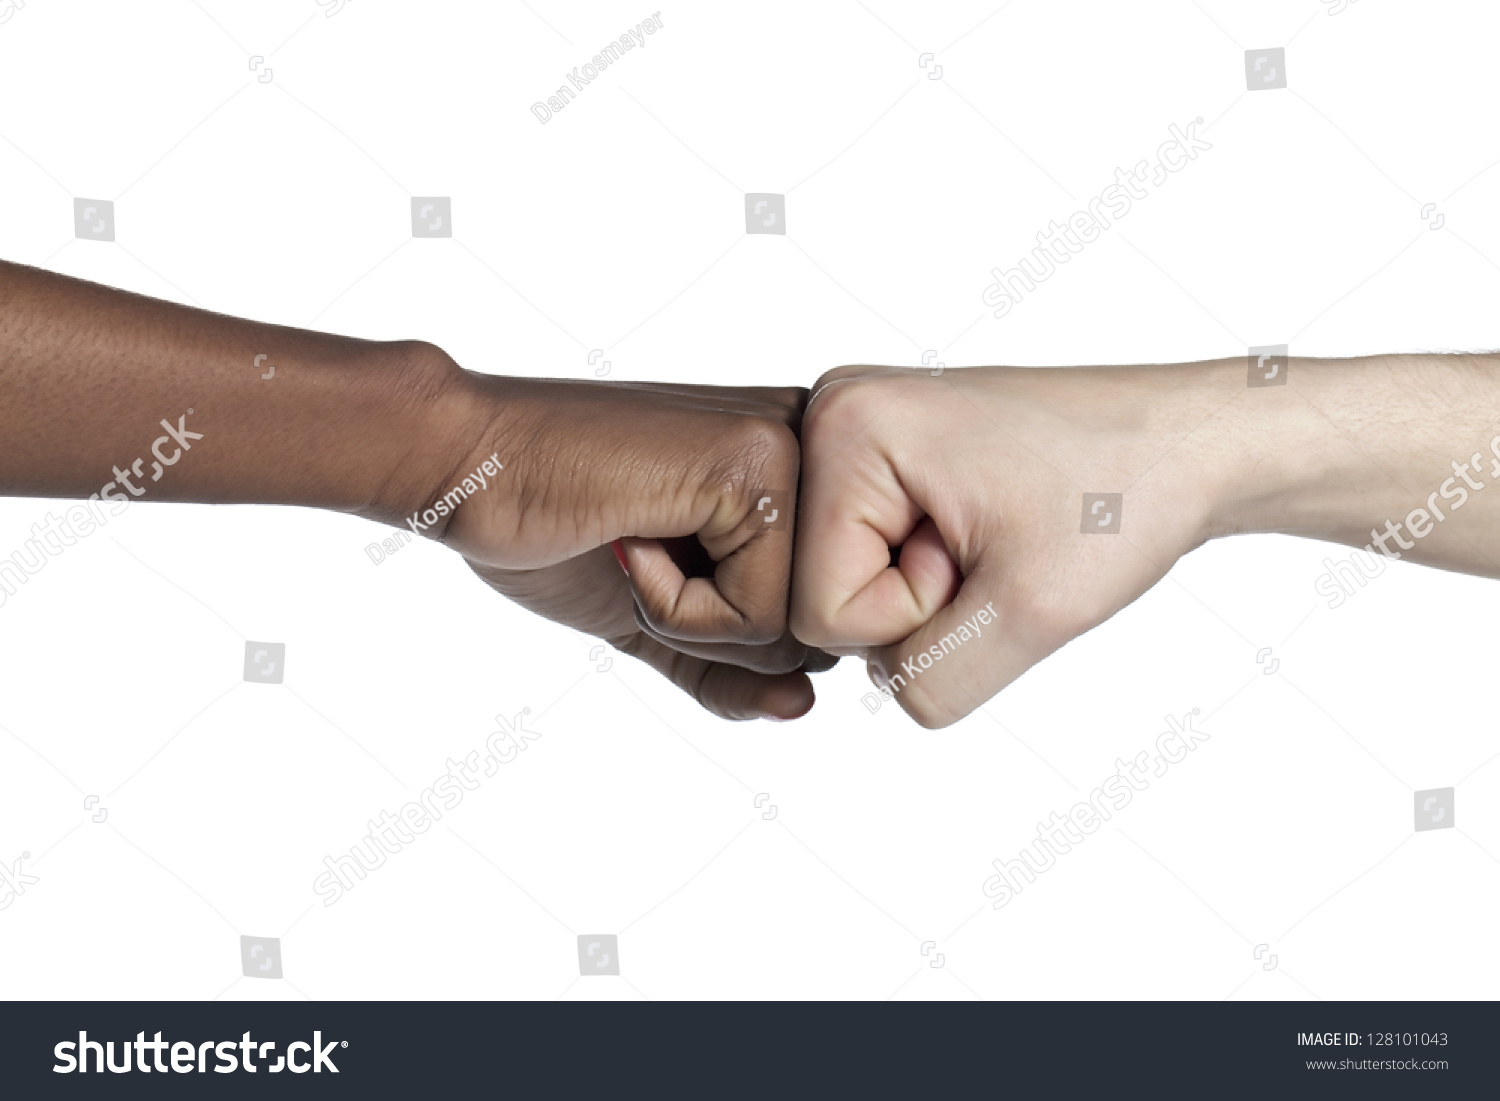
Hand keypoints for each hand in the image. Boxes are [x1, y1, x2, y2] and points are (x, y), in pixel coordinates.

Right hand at [430, 373, 834, 720]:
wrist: (469, 461)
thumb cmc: (553, 525)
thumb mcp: (659, 619)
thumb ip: (731, 670)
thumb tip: (802, 706)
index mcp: (804, 474)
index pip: (817, 621)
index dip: (720, 628)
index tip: (651, 549)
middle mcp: (818, 450)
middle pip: (814, 633)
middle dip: (708, 630)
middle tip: (638, 547)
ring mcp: (794, 452)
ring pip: (792, 631)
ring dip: (686, 619)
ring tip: (634, 536)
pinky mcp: (759, 470)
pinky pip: (755, 617)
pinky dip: (671, 605)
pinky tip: (628, 531)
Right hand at [789, 363, 1234, 726]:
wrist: (1186, 442)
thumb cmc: (1123, 496)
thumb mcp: (1030, 615)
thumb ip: (927, 681)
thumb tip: (879, 685)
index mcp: (845, 429)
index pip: (818, 607)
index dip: (914, 612)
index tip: (988, 552)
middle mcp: (830, 417)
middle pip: (819, 594)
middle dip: (915, 602)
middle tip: (993, 545)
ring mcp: (856, 435)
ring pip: (849, 585)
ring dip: (928, 590)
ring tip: (994, 536)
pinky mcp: (882, 457)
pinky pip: (872, 562)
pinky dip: (934, 571)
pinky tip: (985, 533)